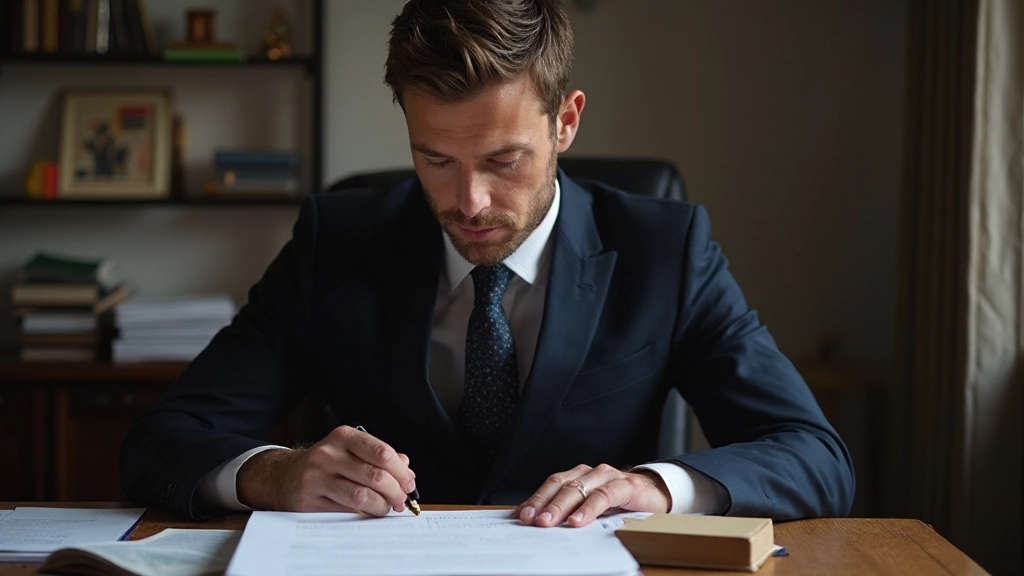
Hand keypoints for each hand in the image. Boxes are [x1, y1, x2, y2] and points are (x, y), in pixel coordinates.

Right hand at [237, 426, 415, 515]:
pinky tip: (368, 512)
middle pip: (375, 476)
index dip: (401, 472)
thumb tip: (407, 470)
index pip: (382, 453)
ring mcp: (317, 477)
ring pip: (361, 496)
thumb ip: (380, 457)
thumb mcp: (351, 450)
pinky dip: (363, 513)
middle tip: (401, 500)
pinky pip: (345, 510)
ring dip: (382, 506)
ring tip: (387, 508)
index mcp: (343, 436)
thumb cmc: (327, 464)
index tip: (409, 483)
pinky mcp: (309, 500)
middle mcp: (328, 454)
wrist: (285, 476)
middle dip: (395, 492)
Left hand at [514, 464, 669, 527]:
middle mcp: (590, 473)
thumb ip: (571, 511)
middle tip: (529, 520)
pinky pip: (603, 496)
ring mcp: (607, 477)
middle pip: (560, 485)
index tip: (519, 515)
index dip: (534, 499)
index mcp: (578, 476)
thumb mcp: (591, 506)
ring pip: (578, 489)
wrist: (655, 494)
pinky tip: (577, 521)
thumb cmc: (619, 502)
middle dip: (542, 503)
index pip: (551, 484)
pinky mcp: (625, 486)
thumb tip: (541, 525)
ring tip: (547, 522)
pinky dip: (588, 509)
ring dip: (560, 507)